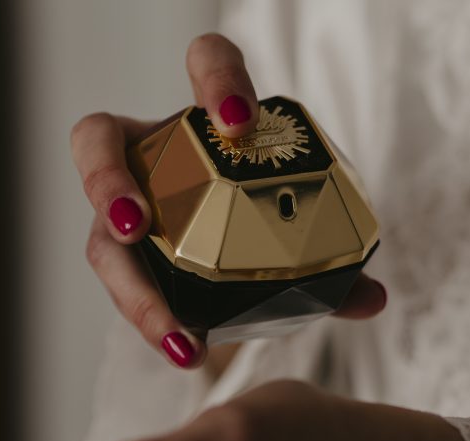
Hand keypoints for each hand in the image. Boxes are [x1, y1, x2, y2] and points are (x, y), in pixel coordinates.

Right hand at [71, 33, 386, 369]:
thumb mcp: (299, 237)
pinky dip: (154, 322)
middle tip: (134, 225)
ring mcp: (125, 208)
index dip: (216, 80)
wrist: (232, 264)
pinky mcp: (119, 259)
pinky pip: (122, 288)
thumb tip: (371, 298)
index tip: (238, 122)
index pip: (206, 64)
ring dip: (130, 286)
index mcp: (206, 125)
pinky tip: (187, 348)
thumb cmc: (261, 229)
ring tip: (174, 329)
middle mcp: (153, 157)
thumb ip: (331, 264)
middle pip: (98, 141)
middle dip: (105, 177)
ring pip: (100, 236)